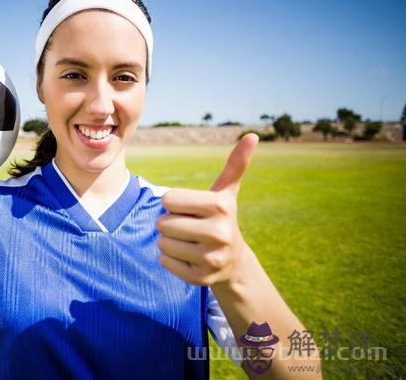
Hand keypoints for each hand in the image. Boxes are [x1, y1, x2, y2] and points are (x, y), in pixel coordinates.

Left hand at [156, 133, 258, 286]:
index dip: (174, 203)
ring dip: (168, 240)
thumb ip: (235, 165)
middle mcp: (219, 233)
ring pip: (161, 242)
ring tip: (188, 241)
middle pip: (163, 222)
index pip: (168, 199)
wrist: (233, 261)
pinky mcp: (199, 278)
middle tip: (189, 227)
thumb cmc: (221, 219)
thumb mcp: (226, 192)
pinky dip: (169, 258)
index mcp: (220, 207)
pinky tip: (188, 256)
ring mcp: (210, 259)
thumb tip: (252, 136)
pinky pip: (164, 261)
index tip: (191, 209)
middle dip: (169, 222)